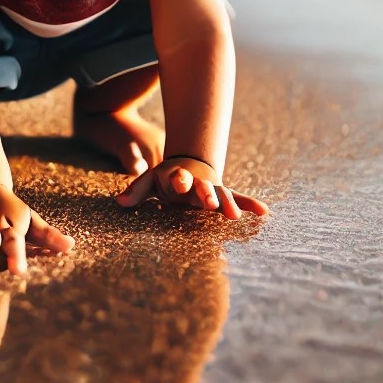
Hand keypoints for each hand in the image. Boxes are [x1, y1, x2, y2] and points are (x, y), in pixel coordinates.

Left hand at [116, 156, 268, 218]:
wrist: (187, 166)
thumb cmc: (165, 178)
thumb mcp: (149, 181)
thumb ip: (136, 190)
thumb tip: (119, 202)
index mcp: (177, 176)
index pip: (178, 176)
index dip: (179, 179)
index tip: (180, 183)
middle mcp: (197, 181)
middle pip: (202, 185)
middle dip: (206, 193)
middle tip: (210, 203)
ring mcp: (211, 188)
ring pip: (221, 194)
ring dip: (227, 203)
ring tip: (235, 216)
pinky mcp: (222, 196)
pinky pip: (237, 199)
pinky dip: (249, 203)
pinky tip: (263, 212)